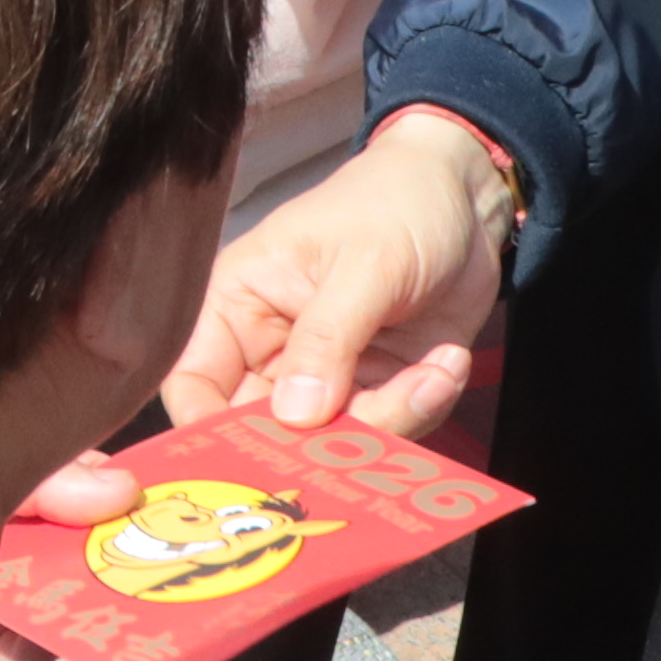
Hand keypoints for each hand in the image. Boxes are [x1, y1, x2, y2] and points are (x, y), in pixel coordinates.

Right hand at [154, 108, 522, 442]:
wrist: (465, 198)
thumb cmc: (395, 205)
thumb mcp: (363, 264)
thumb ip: (327, 339)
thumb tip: (296, 417)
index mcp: (239, 307)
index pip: (194, 385)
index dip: (208, 432)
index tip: (250, 463)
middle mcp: (274, 352)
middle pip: (266, 432)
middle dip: (317, 444)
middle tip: (365, 442)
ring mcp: (329, 378)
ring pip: (336, 442)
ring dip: (392, 419)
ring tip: (436, 370)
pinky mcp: (380, 389)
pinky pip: (390, 430)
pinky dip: (425, 406)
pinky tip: (447, 360)